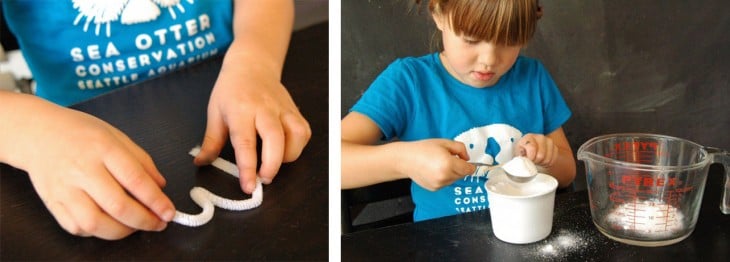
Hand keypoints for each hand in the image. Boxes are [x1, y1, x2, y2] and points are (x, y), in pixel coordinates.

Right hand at [13, 104, 174, 239]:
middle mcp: (82, 169)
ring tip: (135, 226)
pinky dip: (96, 232)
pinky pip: (76, 227)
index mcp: (103, 148)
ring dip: (121, 231)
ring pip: (95, 223)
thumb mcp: (117, 136)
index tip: (169, 212)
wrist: (38, 132)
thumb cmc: (81, 133)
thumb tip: (160, 186)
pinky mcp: (52, 202)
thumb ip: (141, 161)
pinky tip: (109, 223)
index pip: (135, 180)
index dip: (156, 201)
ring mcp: (64, 188)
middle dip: (144, 221)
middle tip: (158, 223)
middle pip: (117, 205)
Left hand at [194, 63, 310, 193]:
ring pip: (296, 135)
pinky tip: (285, 150)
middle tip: (263, 179)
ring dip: (288, 156)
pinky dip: (298, 146)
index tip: (248, 187)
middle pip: (276, 140)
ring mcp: (283, 109)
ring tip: (274, 163)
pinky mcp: (295, 111)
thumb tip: (201, 163)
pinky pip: (304, 132)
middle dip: (272, 165)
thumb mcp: (214, 112)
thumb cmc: (230, 90)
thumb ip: (211, 141)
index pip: (245, 143)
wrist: (252, 65)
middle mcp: (265, 109)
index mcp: (241, 110)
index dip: (247, 168)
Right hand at [396, 139, 474, 190]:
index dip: (470, 165)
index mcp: (448, 164)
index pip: (469, 170)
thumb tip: (467, 158)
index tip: (467, 162)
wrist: (405, 159)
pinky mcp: (435, 188)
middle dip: (459, 167)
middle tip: (448, 158)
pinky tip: (434, 170)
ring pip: (454, 180)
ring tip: (439, 164)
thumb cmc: (422, 149)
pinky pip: (446, 183)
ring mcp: (439, 184)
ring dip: (452, 173)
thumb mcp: (444, 142)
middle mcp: (445, 176)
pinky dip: (444, 177)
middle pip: (462, 175)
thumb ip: (460, 148)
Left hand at [516, 133, 558, 167]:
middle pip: (541, 155)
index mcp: (529, 137)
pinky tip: (542, 161)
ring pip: (547, 159)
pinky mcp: (555, 147)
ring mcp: (549, 142)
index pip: (532, 148)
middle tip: (532, 161)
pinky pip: (553, 160)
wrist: (530, 149)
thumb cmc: (523, 151)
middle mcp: (540, 137)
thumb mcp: (518, 152)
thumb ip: (520, 154)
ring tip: (537, 161)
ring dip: (541, 163)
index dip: (530, 157)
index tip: (528, 159)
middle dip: (536, 161)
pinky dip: (547, 163)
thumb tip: (522, 156)